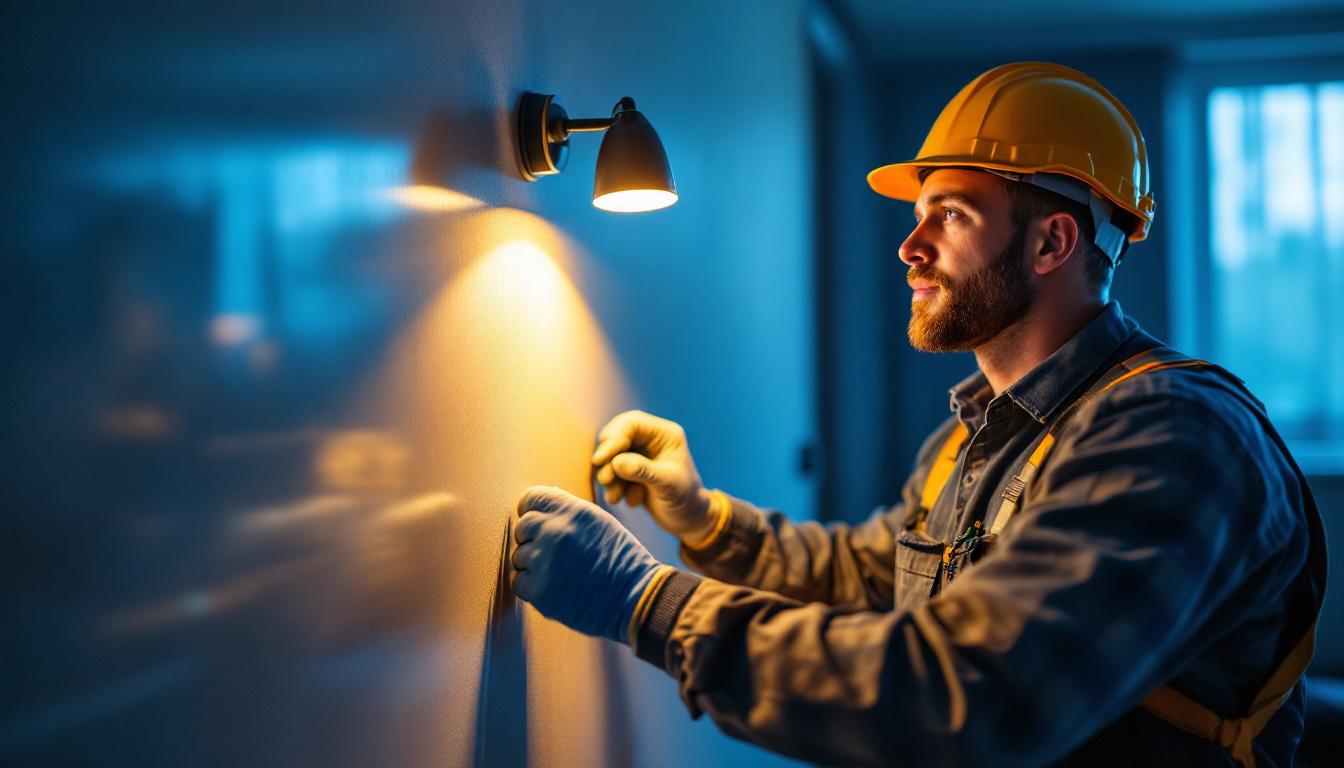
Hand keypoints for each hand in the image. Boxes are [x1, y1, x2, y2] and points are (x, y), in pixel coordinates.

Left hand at [511, 486, 660, 643]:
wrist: (634, 598)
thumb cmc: (619, 559)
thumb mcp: (598, 521)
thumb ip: (567, 511)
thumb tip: (539, 505)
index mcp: (571, 510)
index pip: (531, 498)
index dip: (531, 511)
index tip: (538, 524)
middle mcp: (555, 530)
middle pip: (522, 527)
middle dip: (533, 540)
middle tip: (554, 555)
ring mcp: (544, 560)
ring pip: (519, 557)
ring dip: (533, 566)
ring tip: (561, 573)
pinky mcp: (539, 589)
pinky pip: (518, 582)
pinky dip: (532, 588)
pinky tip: (555, 588)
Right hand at [591, 410, 715, 541]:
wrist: (688, 520)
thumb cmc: (686, 499)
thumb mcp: (667, 484)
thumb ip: (643, 471)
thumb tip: (616, 462)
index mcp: (664, 434)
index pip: (632, 424)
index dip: (614, 438)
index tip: (601, 459)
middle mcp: (650, 439)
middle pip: (616, 437)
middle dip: (608, 459)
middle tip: (605, 480)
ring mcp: (639, 454)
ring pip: (611, 456)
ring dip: (609, 477)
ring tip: (616, 497)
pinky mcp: (631, 470)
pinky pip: (612, 472)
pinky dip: (614, 486)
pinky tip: (630, 501)